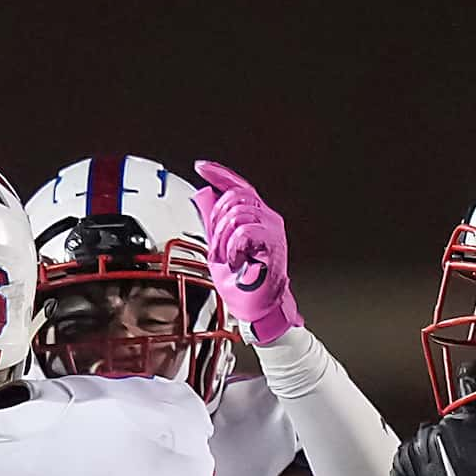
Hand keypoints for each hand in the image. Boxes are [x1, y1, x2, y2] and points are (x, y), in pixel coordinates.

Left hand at [191, 161, 302, 345]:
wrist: (256, 308)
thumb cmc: (242, 282)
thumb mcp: (219, 246)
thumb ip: (214, 222)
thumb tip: (202, 199)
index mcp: (255, 216)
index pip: (238, 185)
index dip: (219, 173)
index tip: (201, 167)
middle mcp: (267, 217)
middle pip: (235, 196)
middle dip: (216, 221)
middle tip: (217, 248)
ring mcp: (272, 228)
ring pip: (238, 212)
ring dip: (223, 237)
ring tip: (227, 257)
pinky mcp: (273, 242)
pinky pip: (244, 230)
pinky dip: (233, 247)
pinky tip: (236, 260)